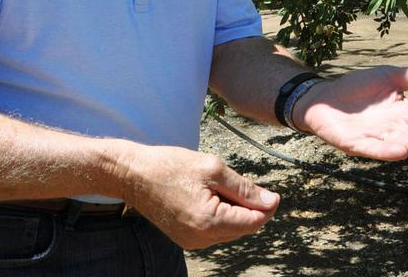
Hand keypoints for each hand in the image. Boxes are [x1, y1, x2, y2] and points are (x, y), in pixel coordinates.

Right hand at [122, 145, 279, 249]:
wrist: (134, 174)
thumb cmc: (171, 166)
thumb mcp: (213, 169)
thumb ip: (245, 188)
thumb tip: (271, 202)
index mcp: (209, 221)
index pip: (254, 222)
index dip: (267, 207)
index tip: (274, 192)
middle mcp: (201, 239)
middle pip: (243, 228)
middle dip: (250, 208)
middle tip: (242, 183)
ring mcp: (192, 242)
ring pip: (230, 230)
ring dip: (235, 211)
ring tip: (220, 186)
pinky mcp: (185, 238)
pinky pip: (215, 231)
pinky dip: (221, 216)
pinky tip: (211, 196)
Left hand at [291, 65, 407, 161]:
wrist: (325, 95)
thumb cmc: (359, 87)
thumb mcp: (391, 77)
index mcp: (403, 115)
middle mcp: (392, 130)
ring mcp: (374, 138)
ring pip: (398, 144)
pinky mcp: (354, 143)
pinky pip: (372, 148)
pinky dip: (385, 151)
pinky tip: (399, 152)